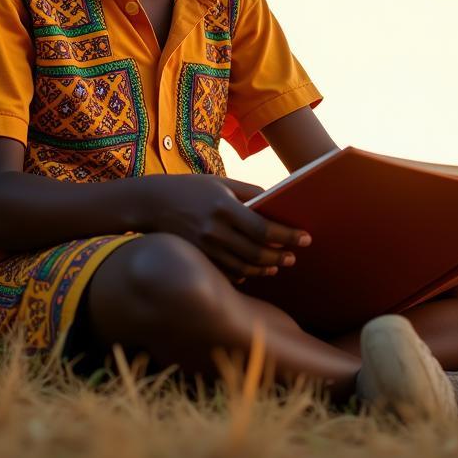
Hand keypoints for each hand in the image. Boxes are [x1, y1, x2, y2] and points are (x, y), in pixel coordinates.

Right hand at [140, 174, 310, 282]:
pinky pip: (226, 273)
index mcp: (224, 208)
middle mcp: (214, 231)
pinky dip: (243, 275)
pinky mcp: (198, 259)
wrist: (152, 203)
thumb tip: (277, 201)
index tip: (306, 238)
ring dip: (265, 268)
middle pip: (257, 252)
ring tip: (277, 265)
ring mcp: (205, 248)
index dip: (288, 235)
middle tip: (293, 257)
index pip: (264, 228)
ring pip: (244, 268)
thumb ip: (249, 192)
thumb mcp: (221, 183)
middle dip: (280, 257)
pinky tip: (253, 270)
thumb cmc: (192, 189)